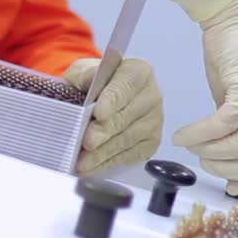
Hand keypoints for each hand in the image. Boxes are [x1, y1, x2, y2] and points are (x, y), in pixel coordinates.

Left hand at [63, 57, 162, 174]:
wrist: (101, 98)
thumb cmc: (93, 84)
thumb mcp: (83, 72)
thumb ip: (84, 75)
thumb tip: (87, 81)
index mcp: (139, 72)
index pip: (125, 86)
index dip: (112, 100)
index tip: (99, 113)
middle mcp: (152, 95)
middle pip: (127, 116)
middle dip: (105, 131)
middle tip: (87, 142)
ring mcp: (154, 121)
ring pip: (127, 139)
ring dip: (103, 153)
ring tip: (83, 161)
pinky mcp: (151, 143)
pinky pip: (130, 155)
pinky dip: (108, 162)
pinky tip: (92, 166)